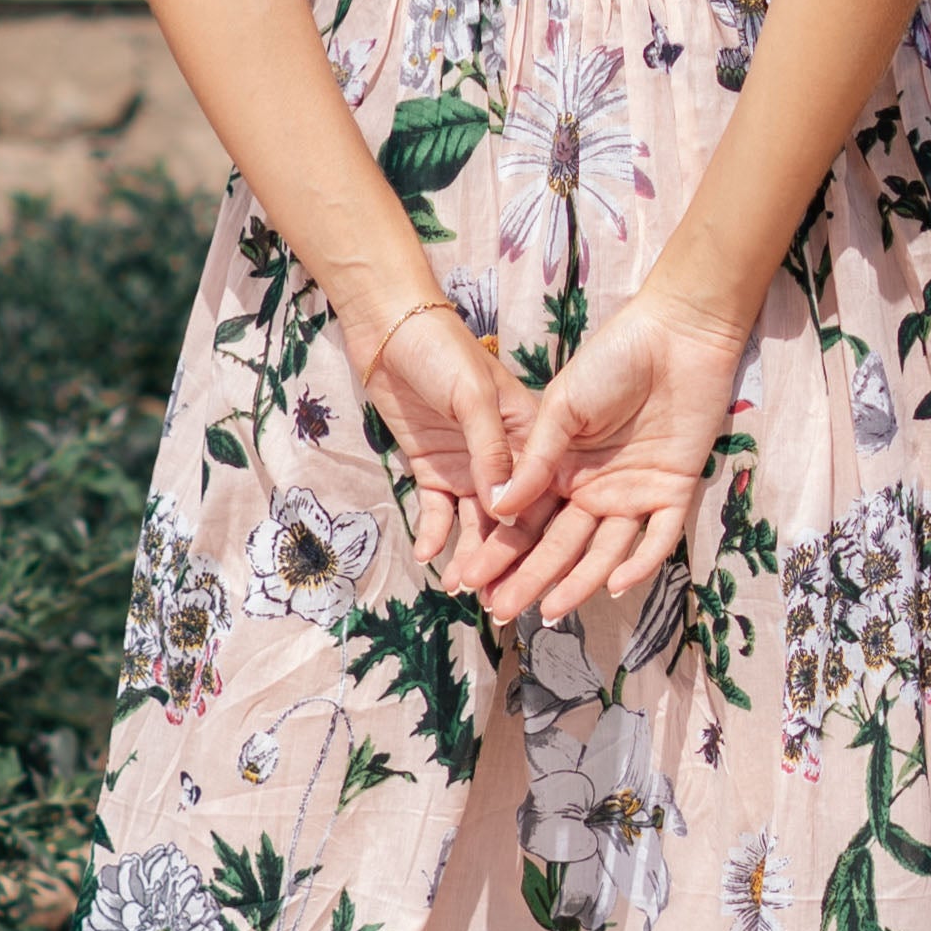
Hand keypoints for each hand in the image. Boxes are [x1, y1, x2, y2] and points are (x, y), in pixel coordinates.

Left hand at [342, 280, 523, 591]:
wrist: (388, 328)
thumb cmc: (443, 351)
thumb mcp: (474, 395)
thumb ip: (489, 449)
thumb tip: (505, 510)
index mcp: (528, 436)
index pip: (542, 496)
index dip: (540, 538)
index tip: (535, 577)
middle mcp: (504, 459)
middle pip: (510, 520)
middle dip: (504, 561)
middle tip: (496, 602)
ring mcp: (468, 466)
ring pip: (474, 523)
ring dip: (468, 556)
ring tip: (459, 588)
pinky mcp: (433, 468)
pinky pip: (436, 510)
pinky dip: (434, 534)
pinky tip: (428, 555)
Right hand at [478, 274, 751, 632]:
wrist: (676, 333)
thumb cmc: (613, 359)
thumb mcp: (563, 408)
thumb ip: (535, 461)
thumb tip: (498, 508)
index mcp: (563, 467)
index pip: (528, 519)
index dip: (501, 549)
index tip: (471, 578)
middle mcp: (595, 488)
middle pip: (560, 543)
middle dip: (529, 576)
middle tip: (499, 609)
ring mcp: (634, 492)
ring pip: (604, 549)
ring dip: (578, 581)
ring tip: (549, 610)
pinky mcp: (674, 491)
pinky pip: (658, 537)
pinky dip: (639, 562)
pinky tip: (613, 585)